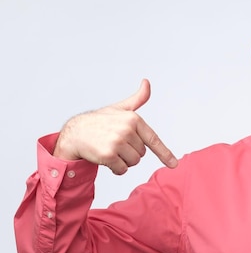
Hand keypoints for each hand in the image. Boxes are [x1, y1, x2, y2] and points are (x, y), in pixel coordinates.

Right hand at [53, 79, 177, 174]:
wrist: (74, 132)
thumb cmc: (99, 121)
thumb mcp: (120, 108)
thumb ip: (137, 99)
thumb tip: (147, 83)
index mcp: (133, 119)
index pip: (153, 139)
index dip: (165, 154)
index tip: (174, 164)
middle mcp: (127, 130)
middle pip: (141, 154)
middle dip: (130, 152)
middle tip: (114, 143)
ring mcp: (117, 142)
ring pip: (133, 163)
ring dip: (123, 161)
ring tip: (110, 149)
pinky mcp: (108, 155)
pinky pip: (122, 170)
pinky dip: (115, 169)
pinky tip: (105, 158)